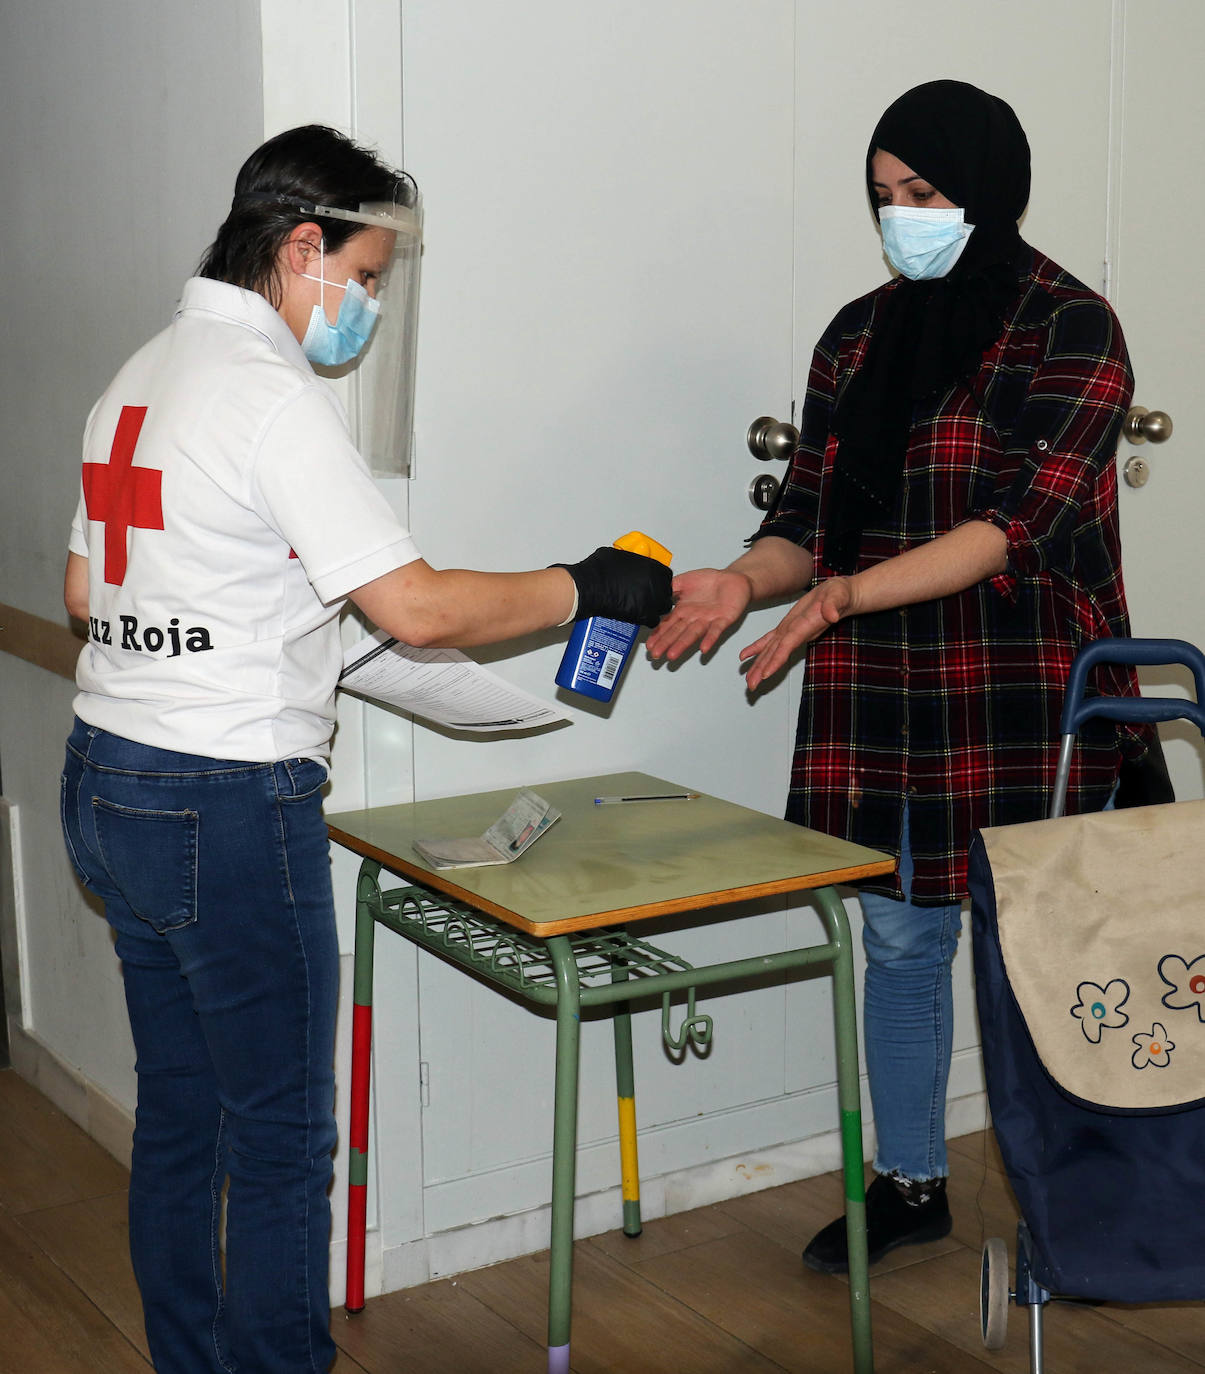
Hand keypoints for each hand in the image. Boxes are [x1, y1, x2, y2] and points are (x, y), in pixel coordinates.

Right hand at [555, 547, 673, 625]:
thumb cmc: (597, 570)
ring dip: (657, 607)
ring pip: (663, 607)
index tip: (656, 582)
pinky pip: (653, 620)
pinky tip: (642, 618)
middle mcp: (654, 583)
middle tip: (651, 596)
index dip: (661, 580)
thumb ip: (630, 560)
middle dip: (660, 594)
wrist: (588, 588)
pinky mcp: (642, 615)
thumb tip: (627, 562)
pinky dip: (648, 620)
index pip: (666, 575)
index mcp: (651, 567)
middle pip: (667, 592)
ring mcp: (650, 600)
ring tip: (647, 608)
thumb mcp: (616, 555)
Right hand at [646, 568, 753, 660]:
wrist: (733, 579)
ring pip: (693, 634)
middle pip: (677, 632)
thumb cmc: (711, 581)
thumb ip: (671, 587)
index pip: (668, 625)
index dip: (658, 635)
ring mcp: (708, 620)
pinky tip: (704, 648)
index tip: (650, 644)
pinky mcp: (723, 619)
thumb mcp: (684, 580)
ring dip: (682, 645)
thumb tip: (656, 593)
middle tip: (656, 654)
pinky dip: (710, 639)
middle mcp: (694, 618)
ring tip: (672, 655)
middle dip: (665, 644)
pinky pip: (716, 630)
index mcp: (684, 610)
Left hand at [739, 576, 854, 689]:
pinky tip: (745, 655)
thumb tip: (832, 614)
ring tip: (748, 679)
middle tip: (751, 686)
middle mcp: (797, 633)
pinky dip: (757, 647)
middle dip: (763, 671)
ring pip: (771, 651)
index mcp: (805, 627)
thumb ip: (834, 605)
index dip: (776, 660)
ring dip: (759, 665)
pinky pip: (770, 640)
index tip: (766, 674)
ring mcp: (792, 632)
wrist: (842, 595)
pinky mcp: (789, 626)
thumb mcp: (839, 595)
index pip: (788, 646)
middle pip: (776, 655)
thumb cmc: (841, 594)